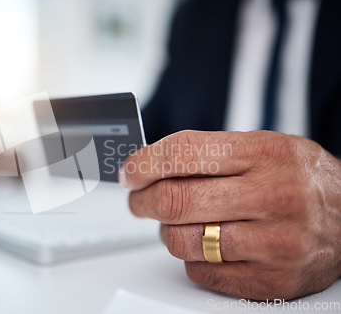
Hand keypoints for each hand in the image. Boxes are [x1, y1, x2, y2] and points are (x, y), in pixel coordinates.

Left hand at [120, 130, 340, 299]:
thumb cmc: (297, 179)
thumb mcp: (262, 146)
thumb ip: (208, 152)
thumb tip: (146, 165)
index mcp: (264, 154)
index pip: (181, 153)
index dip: (142, 164)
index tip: (129, 173)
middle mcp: (271, 196)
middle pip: (174, 200)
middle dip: (141, 201)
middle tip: (138, 200)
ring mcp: (274, 243)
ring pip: (182, 241)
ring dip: (167, 232)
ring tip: (178, 223)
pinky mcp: (271, 280)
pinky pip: (200, 272)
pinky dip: (192, 258)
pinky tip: (206, 245)